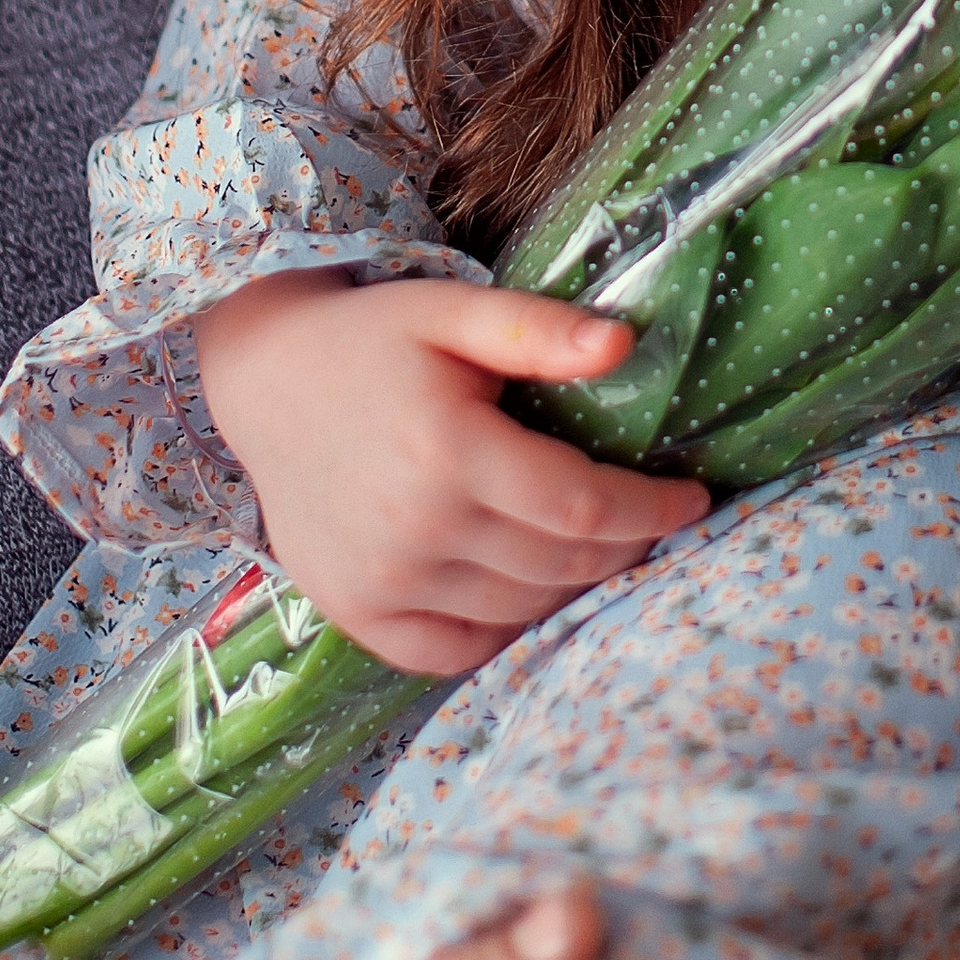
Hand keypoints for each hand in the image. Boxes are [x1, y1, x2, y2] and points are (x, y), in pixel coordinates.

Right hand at [195, 274, 709, 673]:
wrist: (264, 381)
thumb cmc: (371, 337)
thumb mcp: (453, 309)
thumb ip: (537, 330)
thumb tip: (625, 343)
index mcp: (446, 450)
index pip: (583, 506)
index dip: (652, 510)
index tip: (695, 497)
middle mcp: (414, 529)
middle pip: (561, 562)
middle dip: (626, 545)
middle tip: (654, 518)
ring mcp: (383, 582)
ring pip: (520, 608)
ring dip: (575, 582)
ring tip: (601, 546)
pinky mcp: (358, 613)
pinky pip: (457, 649)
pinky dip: (508, 628)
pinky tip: (531, 587)